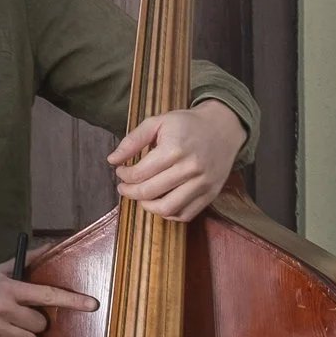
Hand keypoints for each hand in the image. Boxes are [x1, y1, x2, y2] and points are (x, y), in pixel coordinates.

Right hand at [0, 264, 96, 336]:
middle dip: (34, 323)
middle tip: (17, 317)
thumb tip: (49, 247)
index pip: (48, 295)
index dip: (73, 301)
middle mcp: (3, 309)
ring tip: (7, 330)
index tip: (92, 305)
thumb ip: (24, 262)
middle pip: (40, 325)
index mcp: (9, 289)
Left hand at [109, 101, 247, 224]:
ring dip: (147, 206)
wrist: (223, 128)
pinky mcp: (210, 194)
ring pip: (167, 208)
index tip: (120, 171)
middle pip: (149, 192)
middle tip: (124, 187)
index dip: (124, 175)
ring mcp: (202, 184)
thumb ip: (133, 140)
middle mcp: (190, 169)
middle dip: (130, 192)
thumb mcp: (158, 122)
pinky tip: (160, 202)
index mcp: (174, 149)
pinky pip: (185, 214)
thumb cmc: (187, 124)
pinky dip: (168, 213)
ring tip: (141, 197)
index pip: (139, 173)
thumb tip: (112, 160)